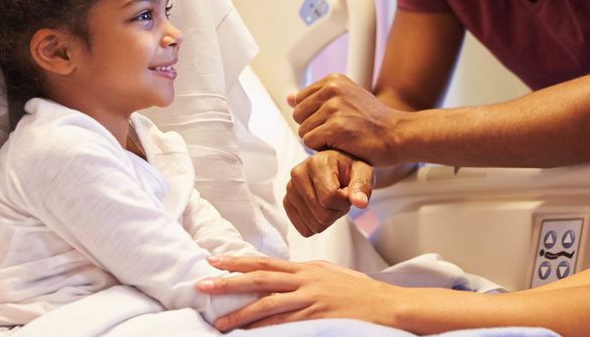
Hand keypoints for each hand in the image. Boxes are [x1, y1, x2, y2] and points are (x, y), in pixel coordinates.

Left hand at [198, 255, 393, 329]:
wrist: (386, 305)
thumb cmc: (359, 292)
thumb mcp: (330, 274)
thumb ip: (305, 275)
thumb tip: (282, 276)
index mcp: (307, 268)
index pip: (265, 262)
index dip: (238, 261)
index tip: (214, 261)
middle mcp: (305, 280)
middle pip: (260, 278)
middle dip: (229, 282)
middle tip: (203, 284)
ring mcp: (311, 299)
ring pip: (267, 304)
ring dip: (240, 313)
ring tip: (218, 322)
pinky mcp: (317, 318)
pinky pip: (285, 324)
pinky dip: (264, 329)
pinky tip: (249, 334)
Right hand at [283, 149, 372, 236]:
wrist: (339, 167)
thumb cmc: (351, 169)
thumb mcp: (363, 173)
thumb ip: (362, 187)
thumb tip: (360, 202)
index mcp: (316, 163)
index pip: (330, 198)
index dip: (345, 202)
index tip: (348, 192)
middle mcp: (298, 174)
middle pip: (322, 215)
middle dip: (337, 211)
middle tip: (340, 197)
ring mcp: (290, 189)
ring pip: (314, 224)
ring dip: (328, 217)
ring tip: (331, 200)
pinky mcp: (287, 202)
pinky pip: (304, 229)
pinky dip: (317, 224)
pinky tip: (321, 207)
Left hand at [288, 73, 402, 164]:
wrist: (397, 134)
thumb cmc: (374, 121)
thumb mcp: (346, 100)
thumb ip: (317, 98)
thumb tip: (289, 97)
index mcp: (333, 80)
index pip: (300, 100)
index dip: (313, 115)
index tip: (333, 120)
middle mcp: (332, 89)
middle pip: (298, 115)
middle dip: (313, 128)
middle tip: (337, 131)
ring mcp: (333, 107)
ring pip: (303, 131)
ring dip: (318, 140)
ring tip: (341, 138)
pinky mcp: (335, 127)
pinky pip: (310, 143)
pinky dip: (322, 149)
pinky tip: (341, 145)